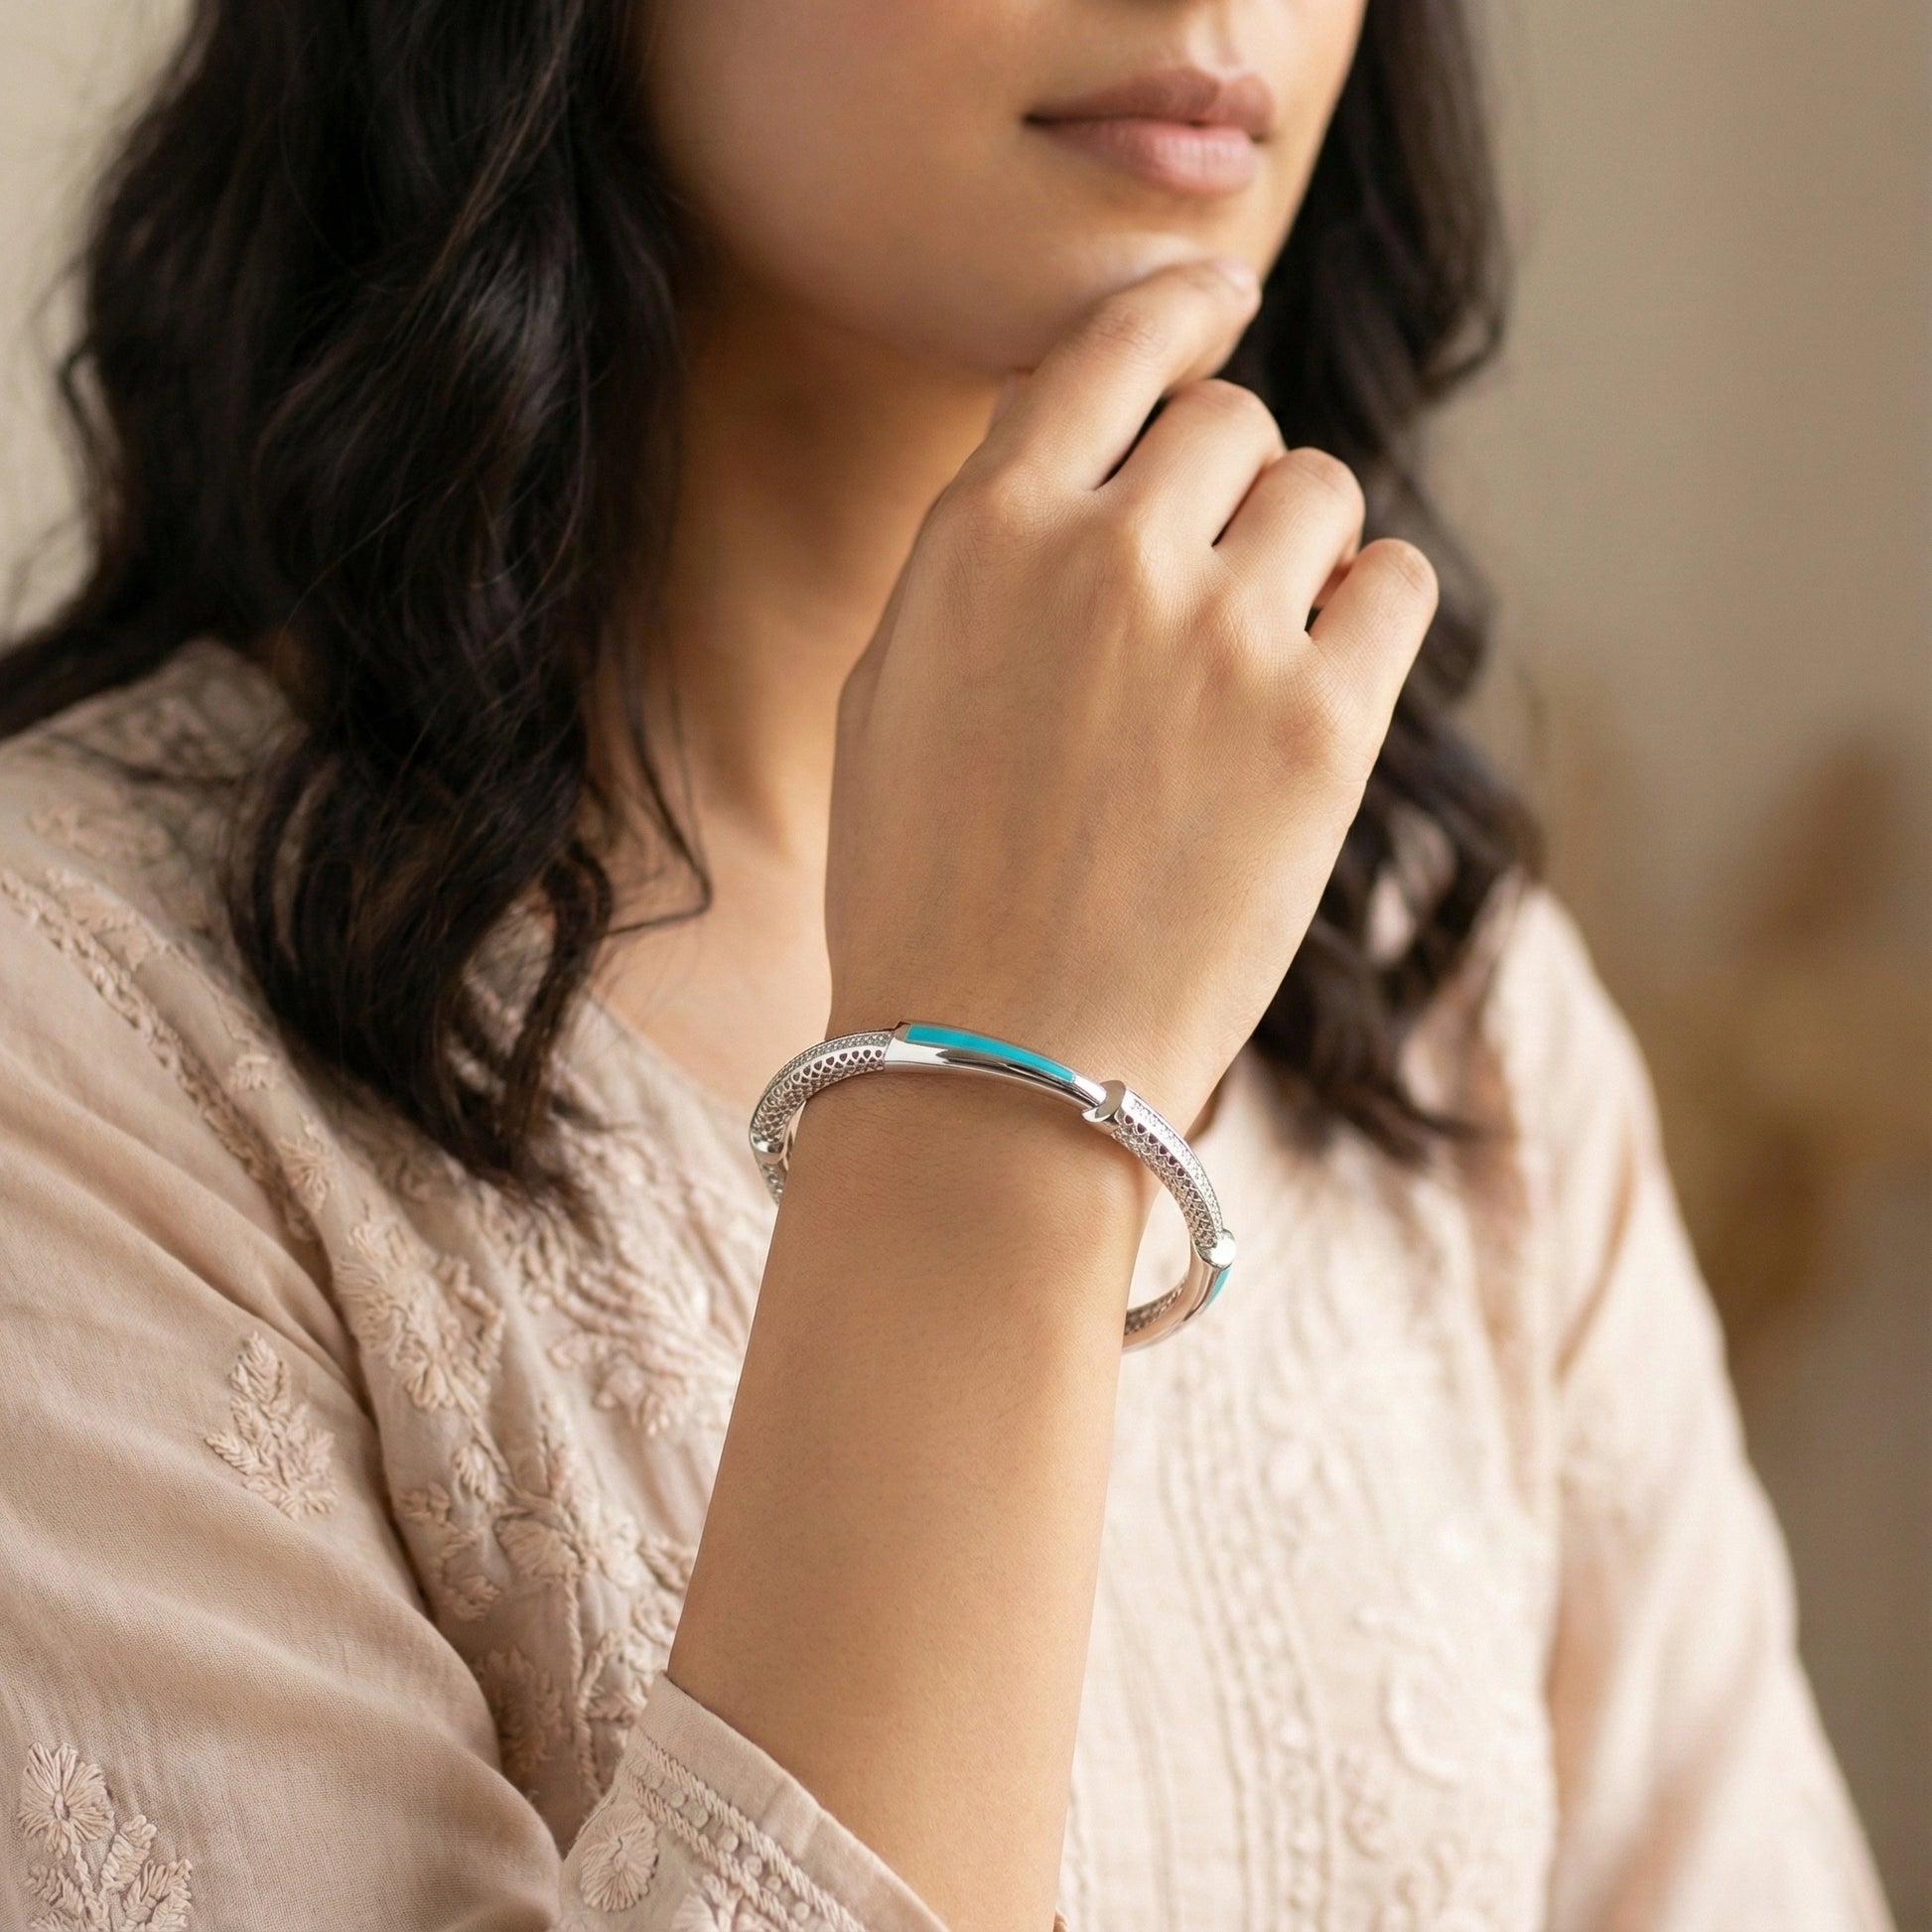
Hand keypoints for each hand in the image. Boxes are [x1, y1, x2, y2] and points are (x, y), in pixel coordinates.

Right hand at [824, 255, 1437, 1131]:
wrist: (996, 1066)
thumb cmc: (923, 894)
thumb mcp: (892, 692)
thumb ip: (985, 557)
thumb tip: (1089, 469)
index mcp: (986, 535)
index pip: (1109, 349)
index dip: (1177, 311)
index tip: (1219, 301)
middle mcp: (1106, 556)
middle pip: (1232, 420)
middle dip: (1225, 481)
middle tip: (1208, 577)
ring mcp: (1223, 639)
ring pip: (1322, 492)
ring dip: (1299, 548)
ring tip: (1253, 653)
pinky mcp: (1324, 730)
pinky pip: (1397, 584)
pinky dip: (1371, 610)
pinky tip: (1321, 676)